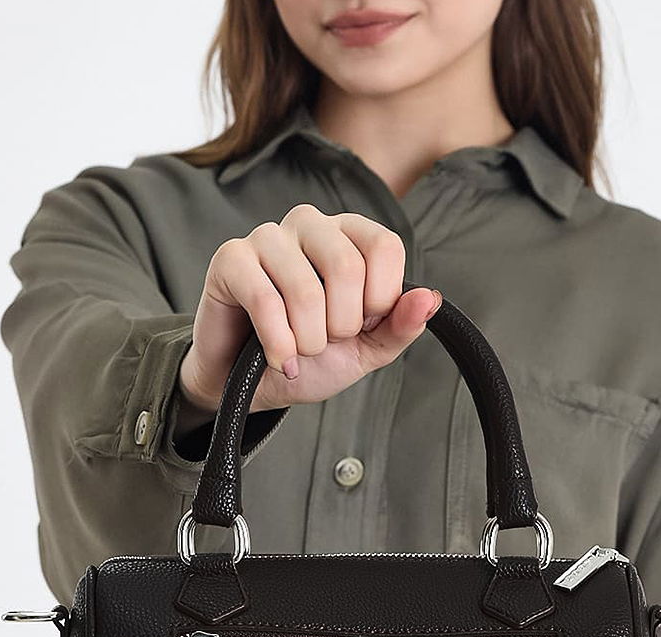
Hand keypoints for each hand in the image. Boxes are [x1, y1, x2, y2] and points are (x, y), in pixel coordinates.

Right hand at [175, 203, 441, 437]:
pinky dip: (279, 345)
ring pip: (305, 290)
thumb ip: (400, 326)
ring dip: (307, 341)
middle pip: (346, 266)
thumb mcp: (367, 349)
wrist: (259, 387)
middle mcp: (310, 225)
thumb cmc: (312, 359)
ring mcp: (268, 237)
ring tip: (299, 351)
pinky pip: (265, 302)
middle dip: (341, 326)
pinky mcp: (231, 259)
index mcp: (349, 235)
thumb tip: (429, 299)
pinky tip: (279, 359)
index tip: (362, 324)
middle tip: (326, 341)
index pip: (384, 246)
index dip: (380, 300)